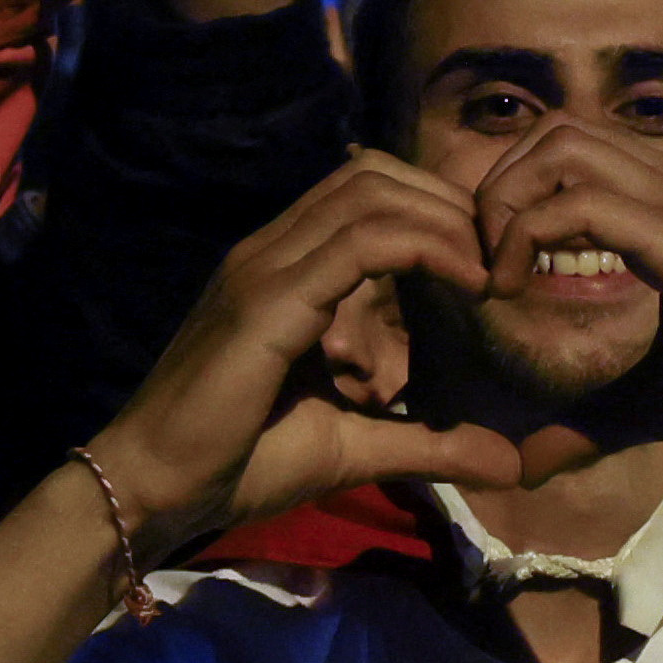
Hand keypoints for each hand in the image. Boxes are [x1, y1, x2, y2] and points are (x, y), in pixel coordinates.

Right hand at [86, 152, 518, 557]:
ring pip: (369, 192)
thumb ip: (425, 442)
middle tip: (498, 257)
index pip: (364, 193)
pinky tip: (467, 283)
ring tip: (487, 268)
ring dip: (443, 218)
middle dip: (446, 202)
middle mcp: (270, 250)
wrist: (155, 488)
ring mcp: (265, 267)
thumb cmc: (237, 465)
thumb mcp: (352, 448)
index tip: (486, 263)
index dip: (433, 210)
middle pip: (372, 174)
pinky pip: (360, 243)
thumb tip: (507, 461)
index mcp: (282, 269)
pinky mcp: (268, 299)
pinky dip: (425, 247)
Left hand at [473, 118, 662, 437]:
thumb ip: (595, 417)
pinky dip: (525, 236)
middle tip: (483, 265)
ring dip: (505, 203)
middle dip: (497, 189)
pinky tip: (515, 293)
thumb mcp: (660, 396)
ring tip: (495, 275)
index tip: (491, 274)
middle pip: (552, 132)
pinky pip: (580, 204)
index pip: (567, 152)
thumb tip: (531, 463)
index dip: (512, 199)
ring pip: (559, 147)